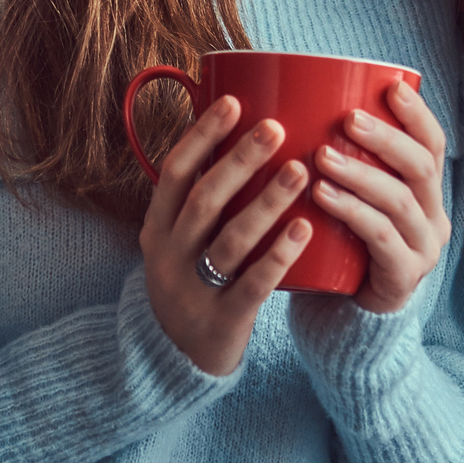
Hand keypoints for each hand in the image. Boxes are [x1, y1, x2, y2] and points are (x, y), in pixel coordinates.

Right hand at [139, 96, 312, 374]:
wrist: (173, 360)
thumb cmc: (192, 280)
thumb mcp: (178, 240)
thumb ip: (201, 196)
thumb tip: (237, 129)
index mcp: (158, 226)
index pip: (175, 171)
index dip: (203, 135)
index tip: (235, 101)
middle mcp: (169, 254)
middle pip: (204, 199)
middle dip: (240, 160)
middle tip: (276, 127)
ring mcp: (193, 289)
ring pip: (230, 239)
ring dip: (267, 201)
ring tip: (301, 170)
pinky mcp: (222, 320)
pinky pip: (253, 284)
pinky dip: (278, 255)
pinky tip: (305, 229)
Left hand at [310, 81, 449, 314]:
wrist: (349, 313)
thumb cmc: (344, 243)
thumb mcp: (352, 198)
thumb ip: (344, 161)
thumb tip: (299, 101)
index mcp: (427, 192)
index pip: (433, 144)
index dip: (416, 115)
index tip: (391, 87)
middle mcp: (434, 217)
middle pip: (421, 167)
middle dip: (385, 139)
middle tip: (348, 119)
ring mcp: (423, 249)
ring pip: (399, 201)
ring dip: (360, 174)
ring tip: (322, 157)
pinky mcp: (403, 276)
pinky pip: (380, 237)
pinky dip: (351, 211)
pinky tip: (322, 195)